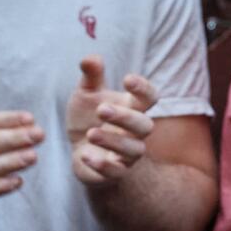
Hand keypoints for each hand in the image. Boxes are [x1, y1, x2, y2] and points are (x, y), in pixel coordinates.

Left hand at [67, 55, 159, 185]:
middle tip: (100, 110)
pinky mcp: (115, 172)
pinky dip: (102, 164)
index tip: (127, 79)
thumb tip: (91, 58)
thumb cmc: (88, 119)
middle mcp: (135, 132)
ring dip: (113, 141)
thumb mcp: (86, 95)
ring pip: (134, 149)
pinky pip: (117, 171)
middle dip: (125, 117)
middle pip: (145, 125)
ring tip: (91, 134)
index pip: (150, 98)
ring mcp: (127, 154)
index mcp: (132, 108)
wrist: (80, 152)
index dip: (143, 89)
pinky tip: (85, 155)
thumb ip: (90, 77)